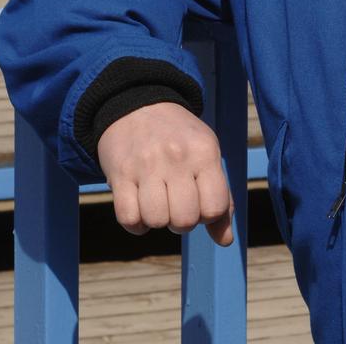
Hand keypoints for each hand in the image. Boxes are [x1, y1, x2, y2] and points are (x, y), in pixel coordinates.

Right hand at [97, 102, 233, 245]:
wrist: (138, 104)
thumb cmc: (180, 138)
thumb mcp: (207, 155)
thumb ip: (220, 197)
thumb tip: (226, 241)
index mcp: (204, 152)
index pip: (214, 207)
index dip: (208, 214)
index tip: (200, 201)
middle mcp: (177, 156)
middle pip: (184, 220)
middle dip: (183, 221)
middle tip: (177, 203)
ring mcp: (146, 164)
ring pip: (156, 221)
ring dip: (158, 220)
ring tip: (159, 202)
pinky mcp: (120, 173)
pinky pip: (128, 219)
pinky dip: (135, 224)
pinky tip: (140, 208)